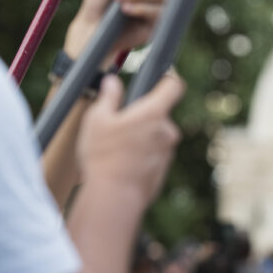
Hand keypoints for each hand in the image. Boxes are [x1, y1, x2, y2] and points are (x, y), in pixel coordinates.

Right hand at [77, 73, 183, 207]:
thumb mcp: (97, 120)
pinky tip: (122, 162)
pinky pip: (153, 153)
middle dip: (142, 115)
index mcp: (154, 113)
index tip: (162, 76)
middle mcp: (167, 131)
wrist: (114, 196)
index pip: (174, 86)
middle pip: (159, 114)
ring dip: (141, 136)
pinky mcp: (164, 168)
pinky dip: (141, 154)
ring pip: (155, 135)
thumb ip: (109, 97)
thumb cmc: (104, 156)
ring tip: (116, 147)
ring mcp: (168, 151)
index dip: (169, 77)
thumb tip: (113, 81)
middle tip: (119, 123)